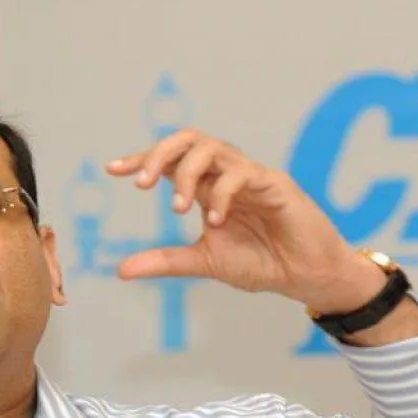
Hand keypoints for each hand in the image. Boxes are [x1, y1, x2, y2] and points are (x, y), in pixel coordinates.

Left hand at [106, 128, 386, 313]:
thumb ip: (166, 260)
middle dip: (159, 154)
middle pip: (188, 140)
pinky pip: (241, 173)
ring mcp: (250, 175)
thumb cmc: (262, 263)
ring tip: (177, 206)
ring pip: (212, 149)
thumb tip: (120, 270)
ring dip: (186, 173)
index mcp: (208, 188)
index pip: (171, 161)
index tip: (112, 170)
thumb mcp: (204, 261)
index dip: (142, 159)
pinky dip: (221, 193)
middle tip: (140, 183)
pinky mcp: (274, 183)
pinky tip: (215, 219)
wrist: (305, 277)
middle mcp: (226, 175)